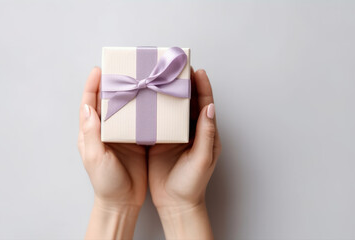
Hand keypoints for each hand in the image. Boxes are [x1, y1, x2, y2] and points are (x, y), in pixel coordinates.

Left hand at [78, 67, 146, 238]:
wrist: (123, 202)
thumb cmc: (105, 183)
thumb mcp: (95, 158)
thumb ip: (91, 133)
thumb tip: (87, 107)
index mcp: (92, 133)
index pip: (89, 103)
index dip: (92, 85)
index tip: (99, 69)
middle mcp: (105, 131)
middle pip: (107, 101)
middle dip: (113, 84)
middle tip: (123, 69)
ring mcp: (121, 135)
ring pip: (124, 109)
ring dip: (130, 94)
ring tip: (139, 79)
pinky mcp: (136, 141)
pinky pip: (139, 121)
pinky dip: (144, 109)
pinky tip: (151, 101)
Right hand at [148, 69, 220, 238]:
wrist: (175, 203)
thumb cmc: (192, 184)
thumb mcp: (202, 158)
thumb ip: (206, 133)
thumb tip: (210, 107)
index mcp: (204, 133)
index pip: (205, 104)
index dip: (202, 86)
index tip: (196, 70)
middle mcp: (189, 131)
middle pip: (187, 102)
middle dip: (182, 85)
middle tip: (174, 69)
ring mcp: (173, 136)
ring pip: (171, 109)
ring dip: (166, 94)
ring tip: (158, 79)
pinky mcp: (159, 142)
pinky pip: (156, 121)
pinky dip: (152, 110)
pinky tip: (144, 100)